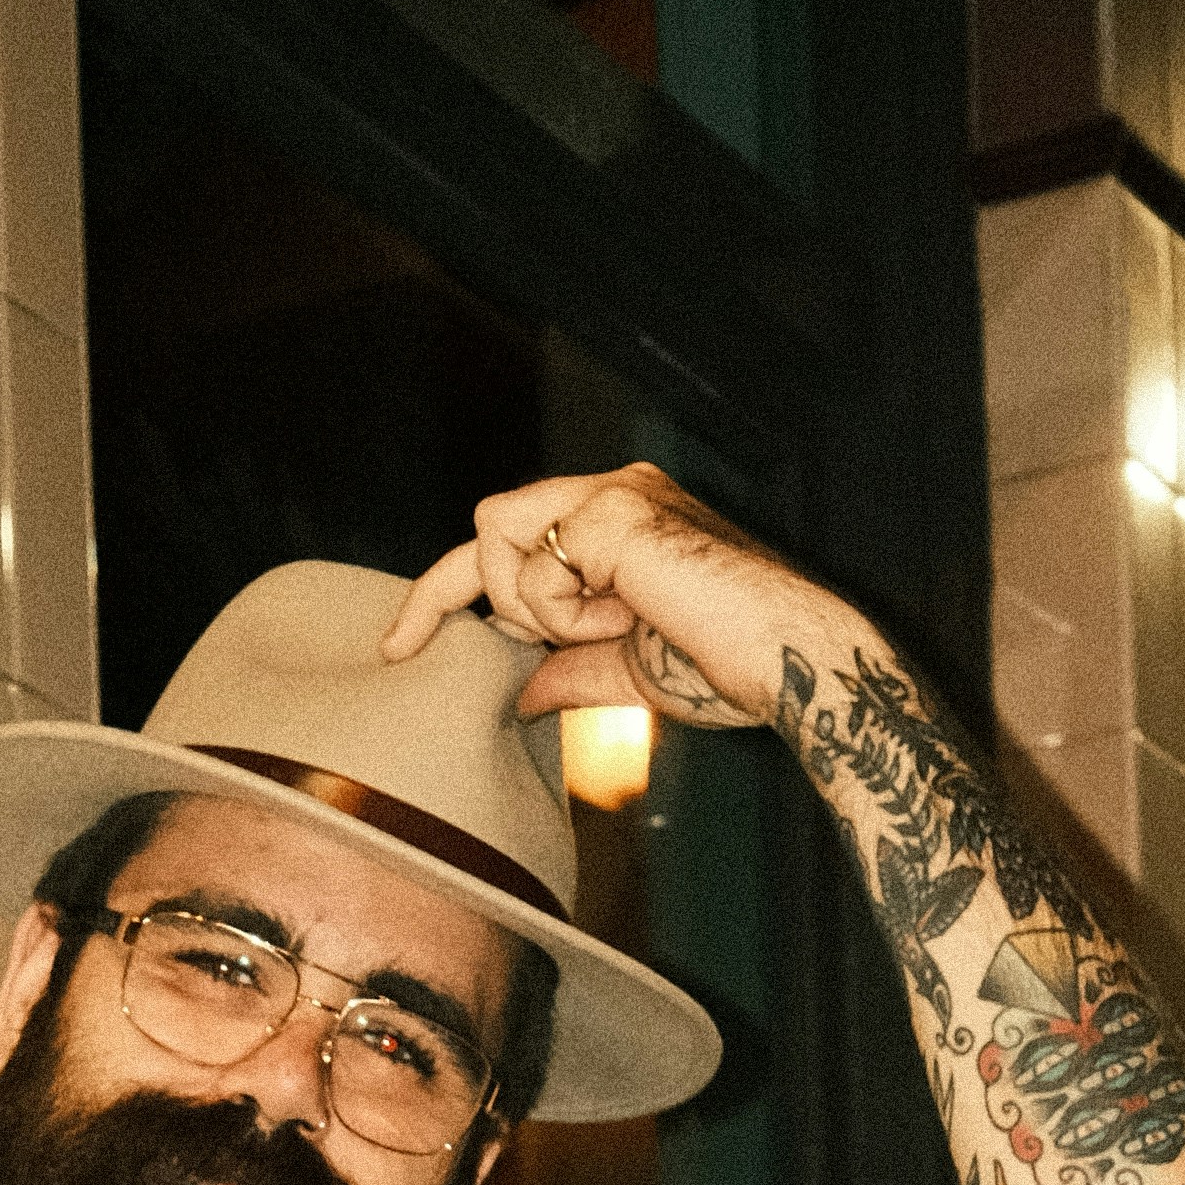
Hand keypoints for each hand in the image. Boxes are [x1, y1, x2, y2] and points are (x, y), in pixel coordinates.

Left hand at [381, 469, 834, 735]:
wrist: (789, 663)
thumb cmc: (728, 665)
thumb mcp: (625, 673)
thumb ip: (564, 670)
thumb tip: (514, 691)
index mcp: (615, 523)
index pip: (505, 541)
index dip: (440, 592)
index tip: (396, 646)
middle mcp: (610, 493)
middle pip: (486, 526)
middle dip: (470, 595)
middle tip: (538, 646)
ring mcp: (613, 493)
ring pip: (498, 538)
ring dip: (539, 608)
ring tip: (614, 627)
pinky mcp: (615, 510)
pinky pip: (535, 567)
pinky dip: (566, 612)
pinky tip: (627, 617)